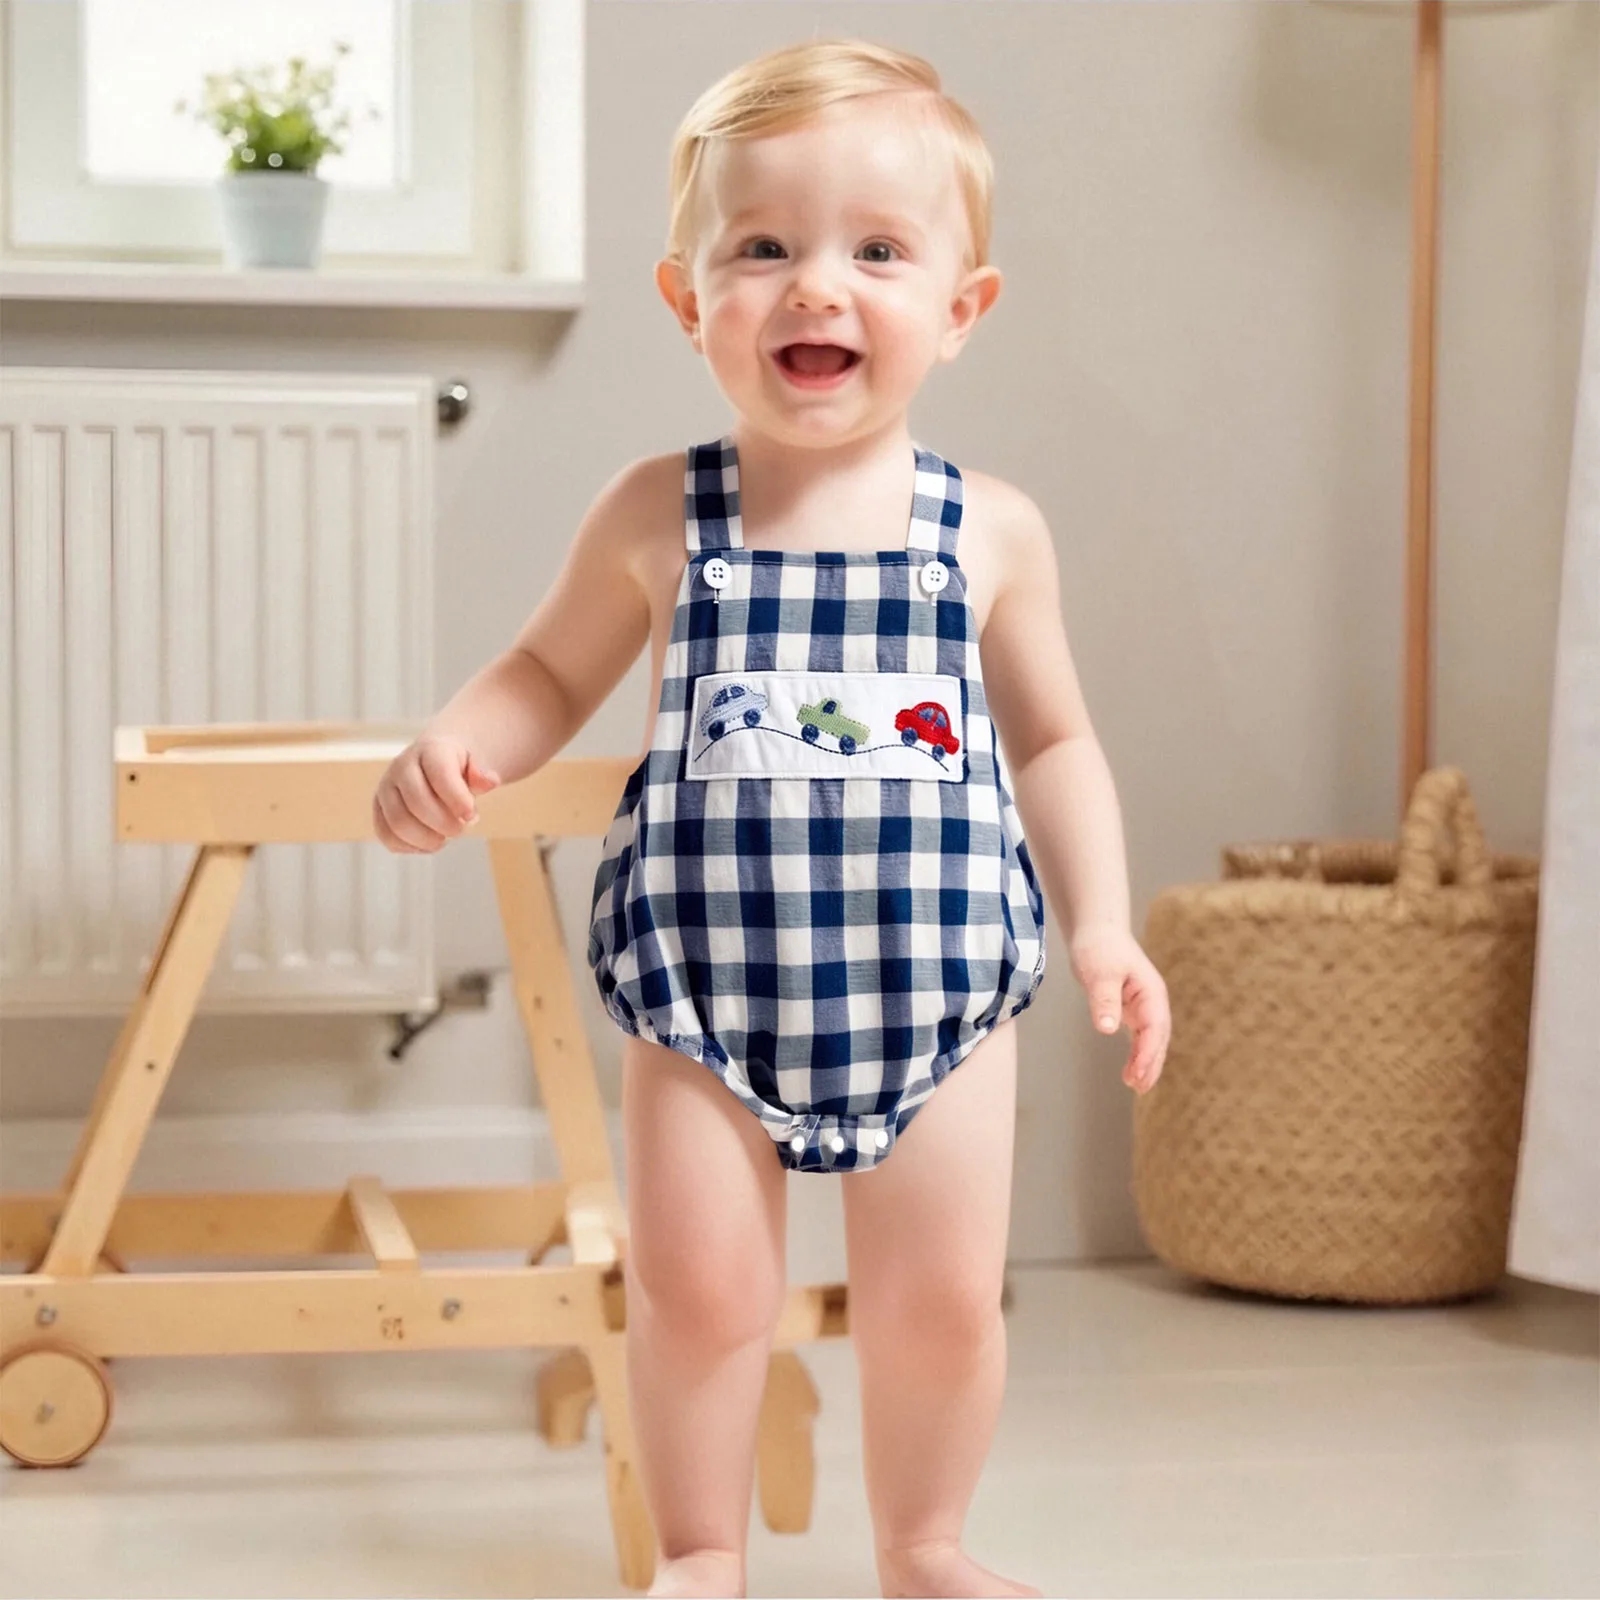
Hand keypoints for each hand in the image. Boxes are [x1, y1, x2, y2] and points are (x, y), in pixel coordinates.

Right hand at [372, 735, 500, 853]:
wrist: (432, 762)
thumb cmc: (457, 769)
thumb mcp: (474, 766)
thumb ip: (482, 775)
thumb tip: (489, 782)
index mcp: (430, 751)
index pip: (440, 774)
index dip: (457, 799)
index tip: (472, 816)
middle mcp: (402, 766)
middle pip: (417, 803)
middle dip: (444, 824)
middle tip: (460, 829)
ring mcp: (386, 788)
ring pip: (398, 823)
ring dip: (426, 839)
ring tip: (444, 838)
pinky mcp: (378, 809)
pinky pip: (387, 836)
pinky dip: (410, 847)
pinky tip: (428, 843)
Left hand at [1068, 924, 1170, 1095]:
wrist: (1097, 932)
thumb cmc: (1099, 948)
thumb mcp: (1099, 973)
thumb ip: (1104, 1000)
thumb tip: (1108, 1029)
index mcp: (1151, 993)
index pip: (1154, 1029)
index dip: (1147, 1053)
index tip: (1136, 1074)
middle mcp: (1152, 1002)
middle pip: (1158, 1038)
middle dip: (1151, 1064)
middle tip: (1139, 1088)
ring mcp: (1144, 1006)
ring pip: (1151, 1040)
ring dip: (1146, 1063)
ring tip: (1137, 1086)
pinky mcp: (1131, 1009)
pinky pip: (1140, 1036)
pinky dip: (1137, 1054)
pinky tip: (1131, 1071)